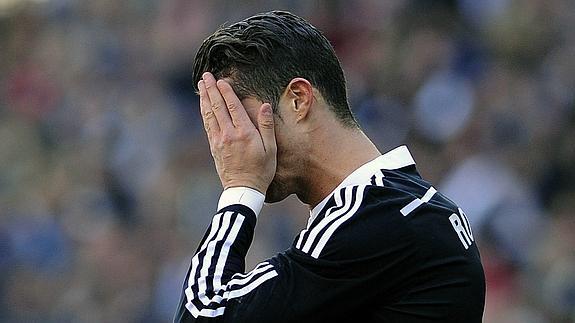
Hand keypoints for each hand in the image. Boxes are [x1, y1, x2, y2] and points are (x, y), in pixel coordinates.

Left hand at [198, 72, 276, 194]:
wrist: (243, 189)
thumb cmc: (261, 170)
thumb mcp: (271, 149)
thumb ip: (267, 126)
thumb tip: (265, 106)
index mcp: (244, 133)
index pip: (233, 107)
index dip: (226, 92)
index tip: (221, 80)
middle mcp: (228, 134)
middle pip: (217, 107)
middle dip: (211, 90)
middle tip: (206, 75)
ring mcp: (218, 141)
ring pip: (209, 114)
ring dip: (205, 98)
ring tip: (201, 85)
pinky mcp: (214, 147)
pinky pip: (207, 125)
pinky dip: (204, 112)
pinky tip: (204, 105)